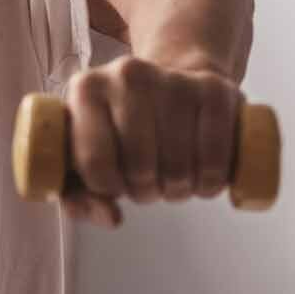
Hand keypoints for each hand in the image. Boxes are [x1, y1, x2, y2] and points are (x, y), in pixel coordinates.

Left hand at [61, 54, 243, 226]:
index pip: (95, 162)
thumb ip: (79, 197)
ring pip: (178, 165)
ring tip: (172, 180)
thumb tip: (112, 218)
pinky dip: (210, 182)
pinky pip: (215, 157)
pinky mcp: (214, 90)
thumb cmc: (118, 129)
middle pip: (139, 166)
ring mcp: (172, 79)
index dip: (108, 188)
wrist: (167, 86)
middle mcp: (127, 75)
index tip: (115, 184)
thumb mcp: (84, 158)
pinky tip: (201, 179)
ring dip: (178, 189)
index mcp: (85, 88)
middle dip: (145, 191)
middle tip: (148, 184)